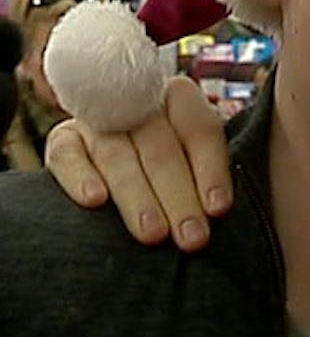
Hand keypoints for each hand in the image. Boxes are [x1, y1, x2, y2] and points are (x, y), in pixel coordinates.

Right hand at [45, 75, 231, 251]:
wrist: (120, 161)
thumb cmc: (176, 166)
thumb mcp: (198, 160)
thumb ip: (212, 172)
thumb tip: (220, 209)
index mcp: (180, 98)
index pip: (200, 129)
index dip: (211, 171)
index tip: (218, 209)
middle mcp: (137, 103)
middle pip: (161, 149)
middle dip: (179, 197)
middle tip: (192, 237)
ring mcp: (97, 120)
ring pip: (118, 156)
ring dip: (137, 197)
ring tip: (154, 234)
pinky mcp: (63, 139)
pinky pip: (68, 156)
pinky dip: (81, 177)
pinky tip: (96, 201)